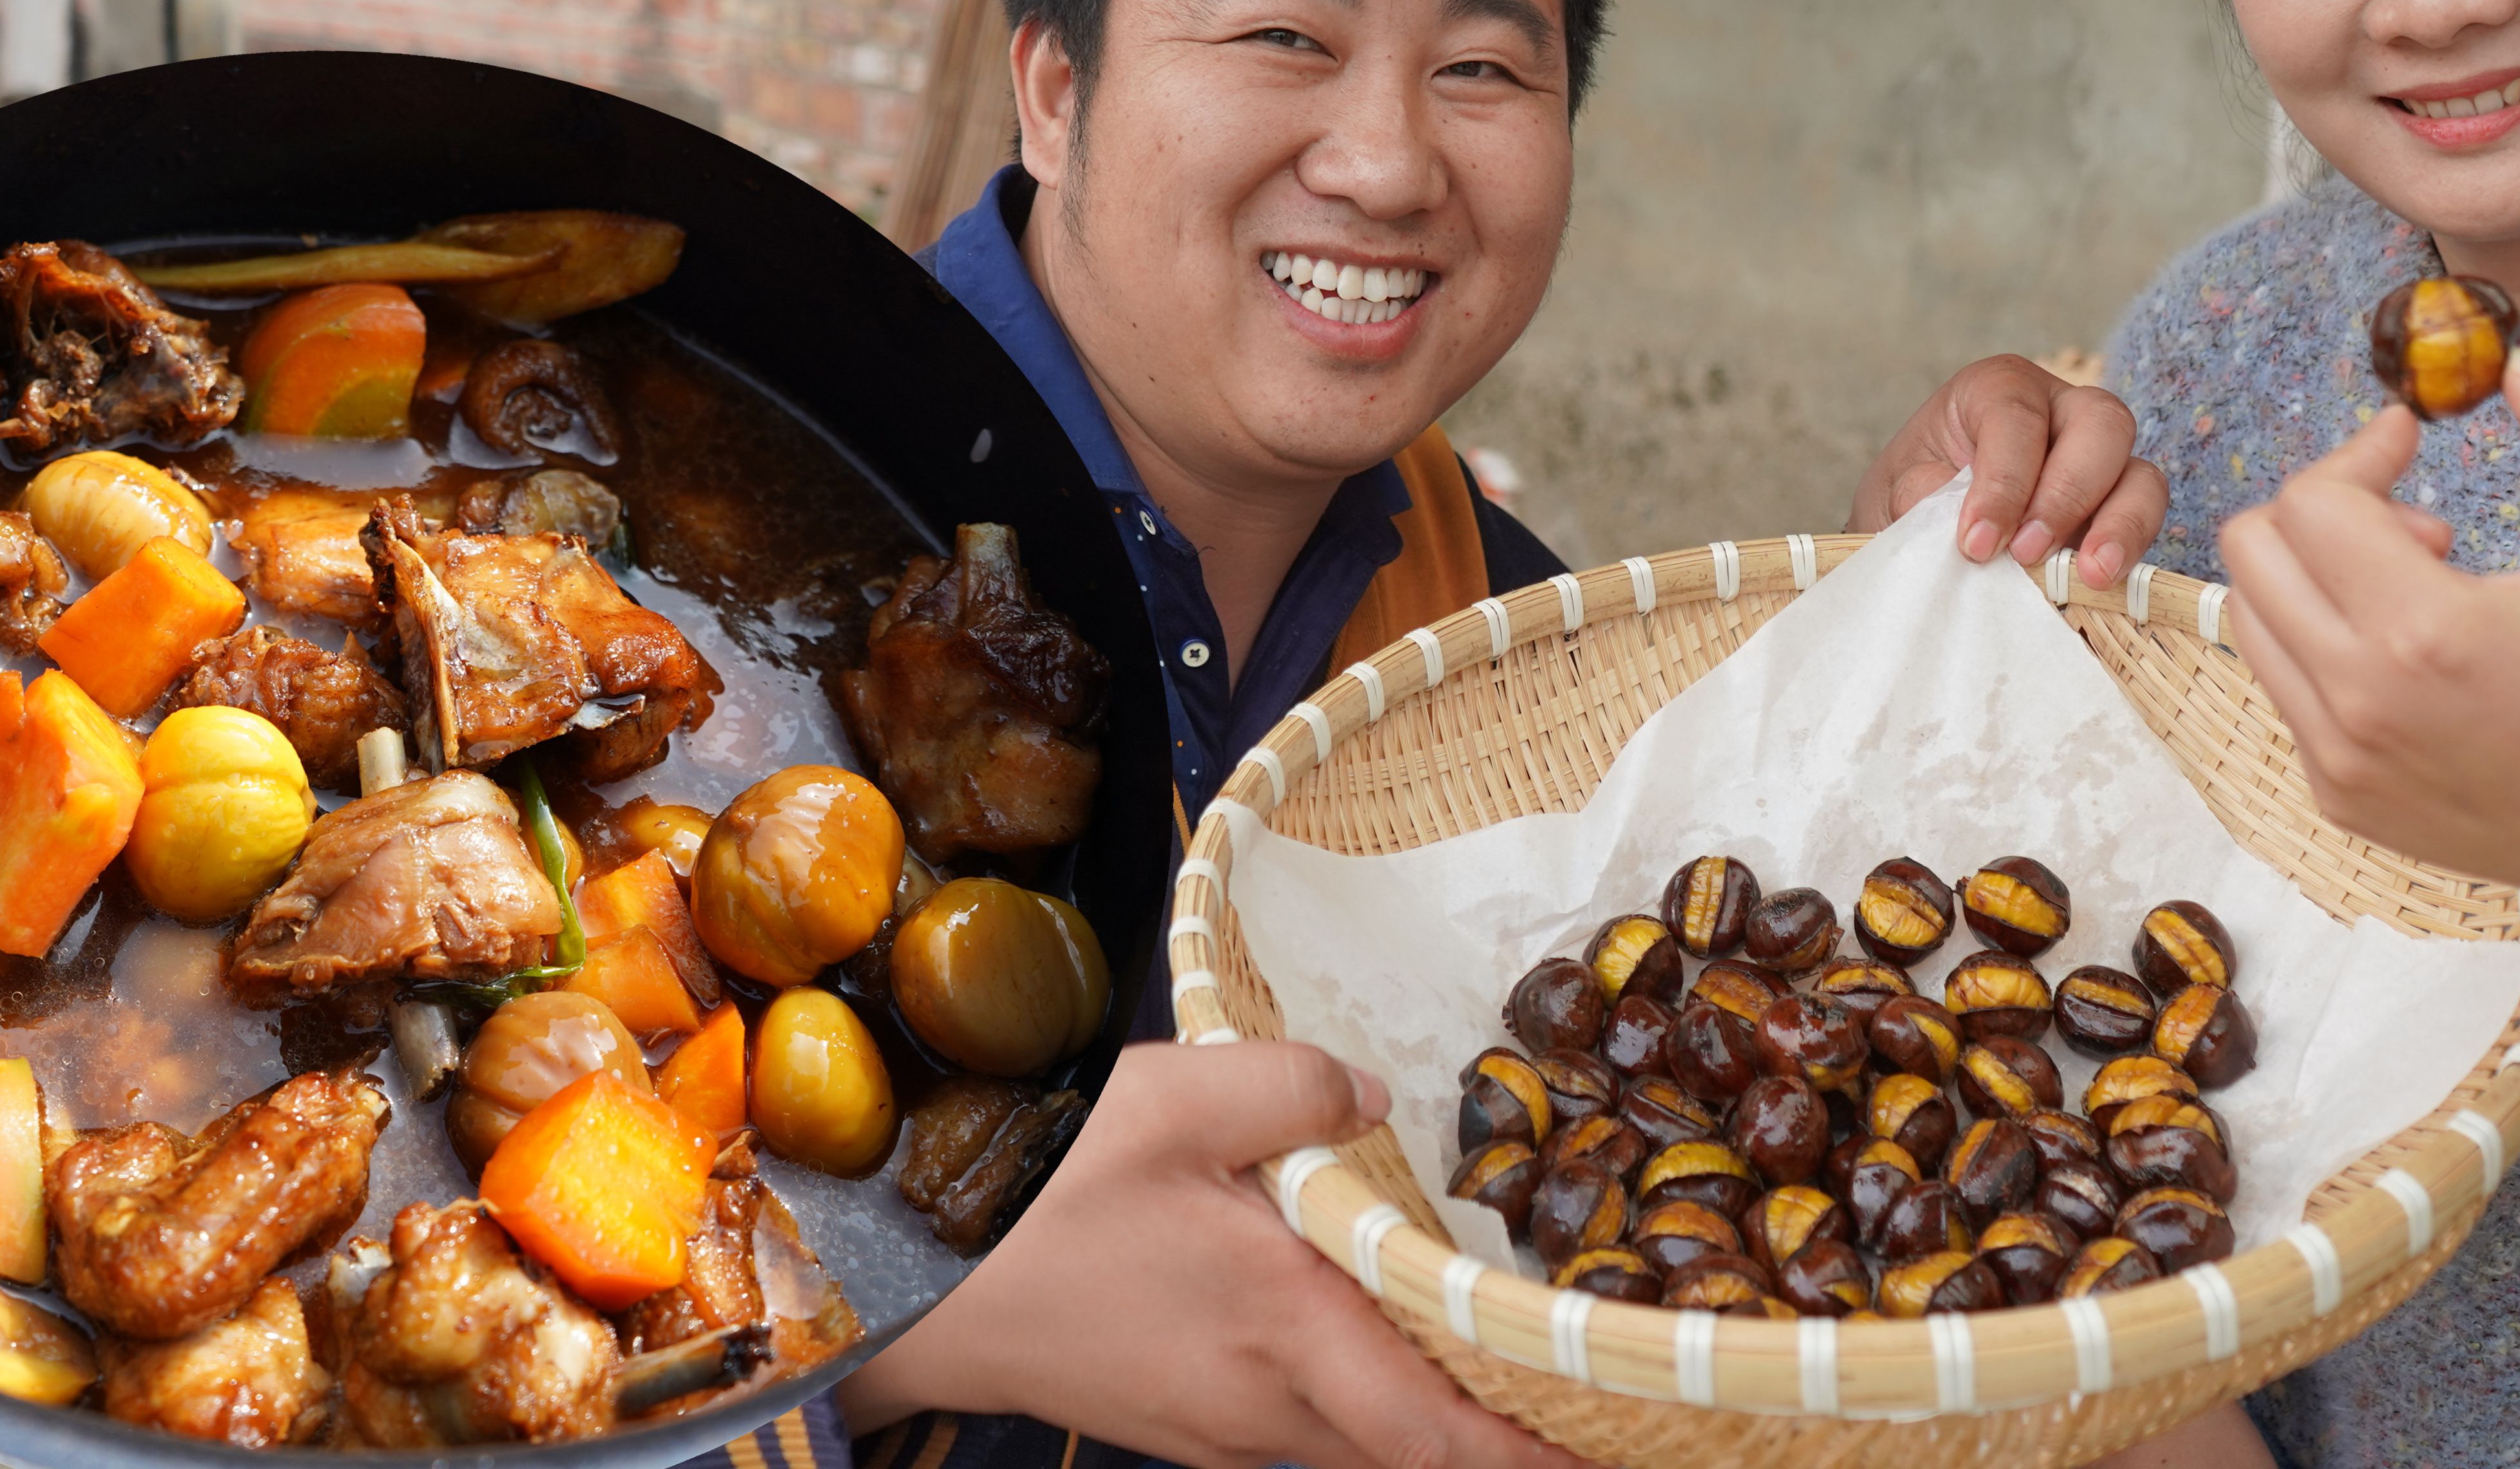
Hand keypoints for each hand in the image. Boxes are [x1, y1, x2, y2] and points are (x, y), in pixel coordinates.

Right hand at [839, 1040, 1592, 1468]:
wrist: (908, 1277)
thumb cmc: (1036, 1194)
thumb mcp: (1172, 1101)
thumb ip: (1292, 1088)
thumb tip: (1370, 1095)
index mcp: (1286, 1333)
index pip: (1438, 1434)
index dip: (1529, 1458)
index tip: (1611, 1449)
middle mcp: (1264, 1407)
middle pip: (1412, 1451)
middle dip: (1499, 1441)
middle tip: (1586, 1404)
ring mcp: (1219, 1428)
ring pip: (1358, 1441)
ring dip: (1428, 1419)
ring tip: (1500, 1369)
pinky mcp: (1183, 1421)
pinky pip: (1302, 1427)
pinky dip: (1362, 1404)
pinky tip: (1372, 1339)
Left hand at [1852, 355, 2166, 584]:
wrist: (1920, 533)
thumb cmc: (1911, 495)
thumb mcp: (1896, 491)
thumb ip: (1921, 496)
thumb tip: (1962, 524)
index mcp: (1997, 389)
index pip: (2016, 417)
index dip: (2003, 481)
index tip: (1978, 544)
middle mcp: (2059, 410)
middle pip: (2100, 422)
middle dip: (2068, 491)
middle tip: (2028, 552)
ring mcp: (2097, 460)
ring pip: (2139, 471)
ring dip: (2120, 524)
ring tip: (2090, 576)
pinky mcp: (2116, 509)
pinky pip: (2145, 518)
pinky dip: (2129, 549)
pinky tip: (2100, 584)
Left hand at [2219, 351, 2519, 1055]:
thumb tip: (2517, 363)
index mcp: (2421, 633)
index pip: (2311, 499)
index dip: (2361, 451)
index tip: (2413, 443)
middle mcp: (2356, 703)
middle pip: (2250, 549)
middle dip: (2325, 510)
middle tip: (2422, 529)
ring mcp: (2335, 760)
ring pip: (2251, 618)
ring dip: (2318, 579)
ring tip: (2422, 591)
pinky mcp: (2335, 798)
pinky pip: (2282, 685)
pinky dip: (2327, 647)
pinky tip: (2418, 660)